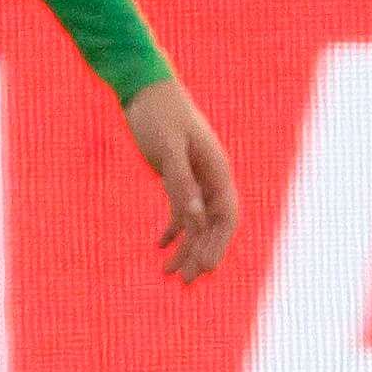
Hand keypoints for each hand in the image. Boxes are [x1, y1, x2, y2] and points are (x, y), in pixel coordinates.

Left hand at [126, 76, 237, 284]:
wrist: (145, 89)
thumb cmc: (158, 115)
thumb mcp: (167, 148)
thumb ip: (181, 182)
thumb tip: (195, 217)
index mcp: (217, 171)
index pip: (225, 216)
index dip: (218, 244)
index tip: (207, 269)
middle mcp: (211, 177)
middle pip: (212, 225)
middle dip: (201, 254)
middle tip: (187, 282)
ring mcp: (196, 177)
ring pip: (195, 221)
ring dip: (185, 247)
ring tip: (169, 275)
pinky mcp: (177, 175)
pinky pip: (180, 209)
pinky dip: (172, 228)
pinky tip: (160, 246)